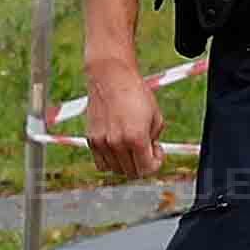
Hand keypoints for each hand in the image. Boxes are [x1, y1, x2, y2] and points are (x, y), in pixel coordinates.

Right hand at [82, 51, 162, 183]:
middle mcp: (117, 143)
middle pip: (132, 172)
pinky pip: (101, 163)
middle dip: (142, 163)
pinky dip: (111, 161)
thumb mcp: (156, 116)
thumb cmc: (135, 93)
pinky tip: (118, 146)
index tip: (157, 151)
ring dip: (127, 163)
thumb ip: (154, 140)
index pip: (147, 169)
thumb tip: (150, 153)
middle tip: (146, 148)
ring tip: (131, 146)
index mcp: (136, 137)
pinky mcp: (91, 139)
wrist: (111, 76)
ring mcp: (102, 142)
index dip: (156, 163)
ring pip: (116, 170)